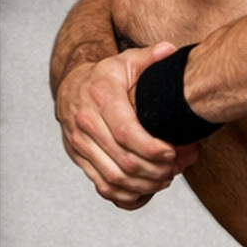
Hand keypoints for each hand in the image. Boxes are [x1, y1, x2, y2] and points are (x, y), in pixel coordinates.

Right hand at [56, 42, 201, 210]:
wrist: (71, 88)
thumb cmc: (104, 77)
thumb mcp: (126, 61)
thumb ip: (151, 57)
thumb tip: (170, 51)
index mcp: (100, 96)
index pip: (125, 131)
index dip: (150, 148)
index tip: (172, 153)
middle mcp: (85, 122)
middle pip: (122, 159)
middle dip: (153, 169)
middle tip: (175, 168)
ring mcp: (79, 143)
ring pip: (113, 178)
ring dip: (143, 185)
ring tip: (165, 179)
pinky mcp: (79, 159)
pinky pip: (102, 186)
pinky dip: (126, 195)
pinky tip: (145, 191)